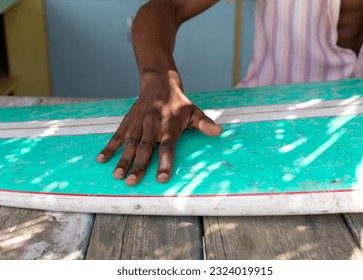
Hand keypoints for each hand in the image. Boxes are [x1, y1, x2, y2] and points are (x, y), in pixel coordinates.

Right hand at [96, 71, 221, 185]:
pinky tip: (101, 159)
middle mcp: (153, 125)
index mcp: (169, 126)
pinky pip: (117, 135)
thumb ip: (205, 123)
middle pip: (146, 149)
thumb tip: (219, 132)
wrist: (159, 84)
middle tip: (132, 182)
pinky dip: (109, 147)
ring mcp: (139, 123)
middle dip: (139, 166)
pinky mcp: (128, 122)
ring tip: (118, 176)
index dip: (166, 162)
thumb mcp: (194, 111)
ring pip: (130, 144)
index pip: (168, 147)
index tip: (162, 178)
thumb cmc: (179, 103)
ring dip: (123, 160)